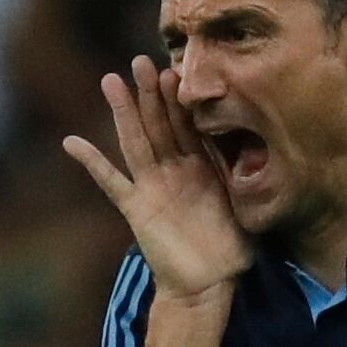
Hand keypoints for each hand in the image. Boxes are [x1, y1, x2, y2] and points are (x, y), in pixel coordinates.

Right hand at [62, 56, 249, 301]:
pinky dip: (92, 163)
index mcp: (201, 168)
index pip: (188, 125)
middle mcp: (174, 172)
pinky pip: (111, 183)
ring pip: (136, 142)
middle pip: (159, 125)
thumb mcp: (248, 206)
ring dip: (123, 112)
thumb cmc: (233, 250)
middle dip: (150, 93)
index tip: (176, 69)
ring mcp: (152, 188)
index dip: (181, 99)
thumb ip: (249, 176)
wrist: (210, 285)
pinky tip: (72, 142)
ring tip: (110, 80)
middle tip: (141, 60)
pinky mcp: (136, 210)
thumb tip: (274, 147)